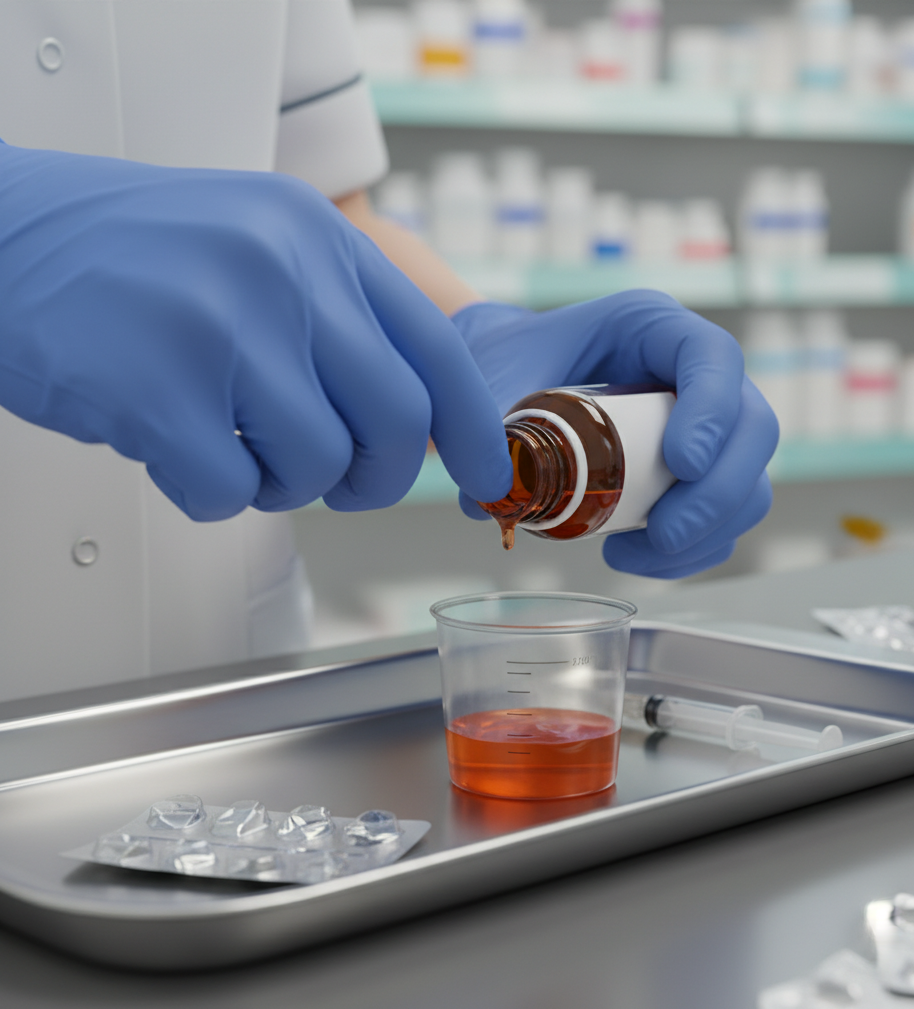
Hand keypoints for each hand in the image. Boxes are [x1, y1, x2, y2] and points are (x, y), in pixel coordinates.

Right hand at [0, 145, 511, 519]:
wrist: (5, 232)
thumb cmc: (139, 259)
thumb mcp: (264, 250)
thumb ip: (344, 322)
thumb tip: (422, 419)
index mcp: (320, 240)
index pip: (440, 353)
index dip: (475, 434)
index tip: (488, 481)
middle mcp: (283, 272)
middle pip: (399, 424)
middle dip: (379, 478)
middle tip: (343, 482)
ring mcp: (221, 326)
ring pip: (318, 466)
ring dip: (285, 485)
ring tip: (239, 448)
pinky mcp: (157, 388)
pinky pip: (230, 491)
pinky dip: (212, 493)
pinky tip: (178, 448)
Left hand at [452, 292, 777, 577]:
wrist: (507, 375)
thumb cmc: (506, 361)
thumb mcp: (492, 380)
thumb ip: (488, 427)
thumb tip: (491, 499)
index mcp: (650, 326)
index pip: (712, 358)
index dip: (712, 412)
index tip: (683, 464)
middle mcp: (690, 371)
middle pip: (751, 428)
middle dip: (717, 494)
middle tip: (664, 534)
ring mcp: (702, 422)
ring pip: (747, 480)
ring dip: (706, 531)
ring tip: (629, 552)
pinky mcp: (696, 468)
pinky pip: (723, 516)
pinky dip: (694, 548)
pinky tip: (634, 555)